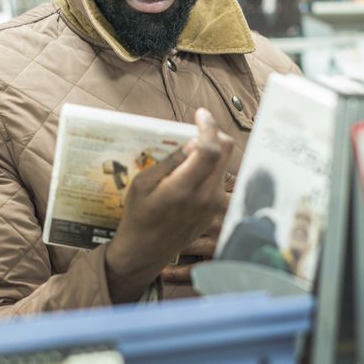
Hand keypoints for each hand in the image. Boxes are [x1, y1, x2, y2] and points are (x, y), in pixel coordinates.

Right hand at [105, 108, 232, 302]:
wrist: (147, 249)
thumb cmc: (139, 214)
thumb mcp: (142, 184)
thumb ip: (170, 162)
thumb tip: (193, 142)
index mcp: (183, 188)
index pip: (209, 149)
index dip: (208, 126)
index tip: (200, 113)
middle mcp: (205, 196)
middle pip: (225, 151)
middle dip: (213, 133)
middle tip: (196, 128)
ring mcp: (214, 204)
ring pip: (225, 163)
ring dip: (213, 149)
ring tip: (191, 151)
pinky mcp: (216, 209)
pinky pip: (220, 178)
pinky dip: (211, 166)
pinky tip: (193, 169)